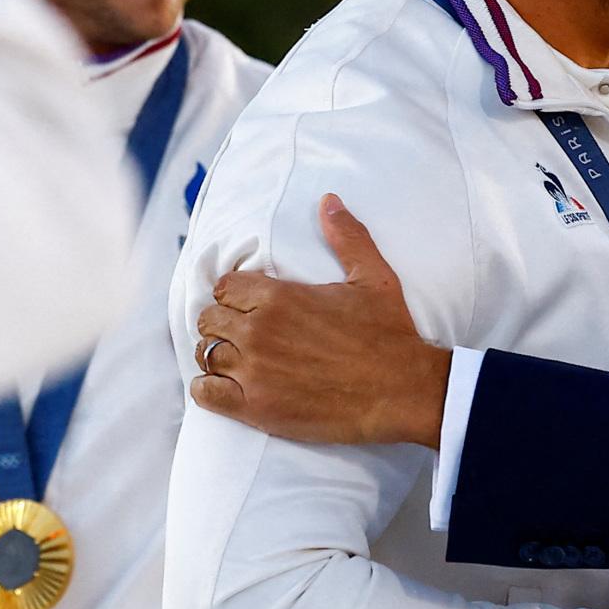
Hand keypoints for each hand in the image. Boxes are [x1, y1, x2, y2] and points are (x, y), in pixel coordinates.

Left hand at [190, 196, 450, 445]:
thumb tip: (328, 201)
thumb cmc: (390, 334)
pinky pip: (205, 394)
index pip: (224, 287)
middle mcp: (259, 330)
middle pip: (209, 319)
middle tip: (244, 336)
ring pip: (205, 354)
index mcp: (278, 296)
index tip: (247, 307)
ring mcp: (254, 370)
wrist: (402, 393)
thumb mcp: (372, 277)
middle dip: (223, 325)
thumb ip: (346, 236)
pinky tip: (227, 389)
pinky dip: (209, 391)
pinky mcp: (255, 408)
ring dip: (218, 357)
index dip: (234, 296)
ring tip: (238, 362)